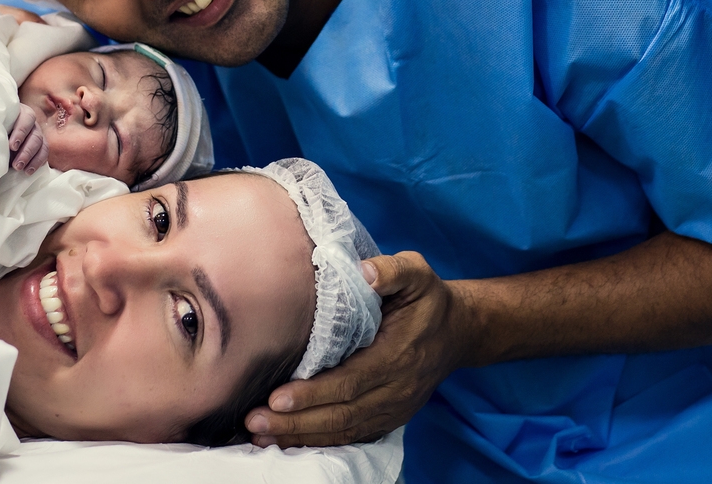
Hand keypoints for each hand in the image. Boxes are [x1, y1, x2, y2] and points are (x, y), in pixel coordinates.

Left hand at [8, 104, 47, 174]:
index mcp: (22, 113)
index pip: (27, 118)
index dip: (21, 132)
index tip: (12, 146)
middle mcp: (32, 124)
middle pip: (36, 136)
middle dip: (26, 152)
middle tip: (16, 165)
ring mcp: (38, 135)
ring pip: (42, 146)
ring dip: (33, 160)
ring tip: (22, 170)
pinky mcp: (40, 146)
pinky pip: (44, 155)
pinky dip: (37, 164)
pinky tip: (28, 171)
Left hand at [245, 252, 474, 446]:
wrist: (458, 331)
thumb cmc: (427, 300)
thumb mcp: (417, 273)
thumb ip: (392, 270)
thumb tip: (364, 272)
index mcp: (396, 356)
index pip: (349, 381)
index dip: (313, 393)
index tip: (277, 397)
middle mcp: (395, 391)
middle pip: (341, 414)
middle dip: (295, 421)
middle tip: (254, 421)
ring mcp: (393, 409)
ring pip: (343, 431)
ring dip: (300, 436)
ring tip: (260, 434)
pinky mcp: (388, 418)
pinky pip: (351, 436)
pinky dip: (317, 441)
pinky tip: (286, 440)